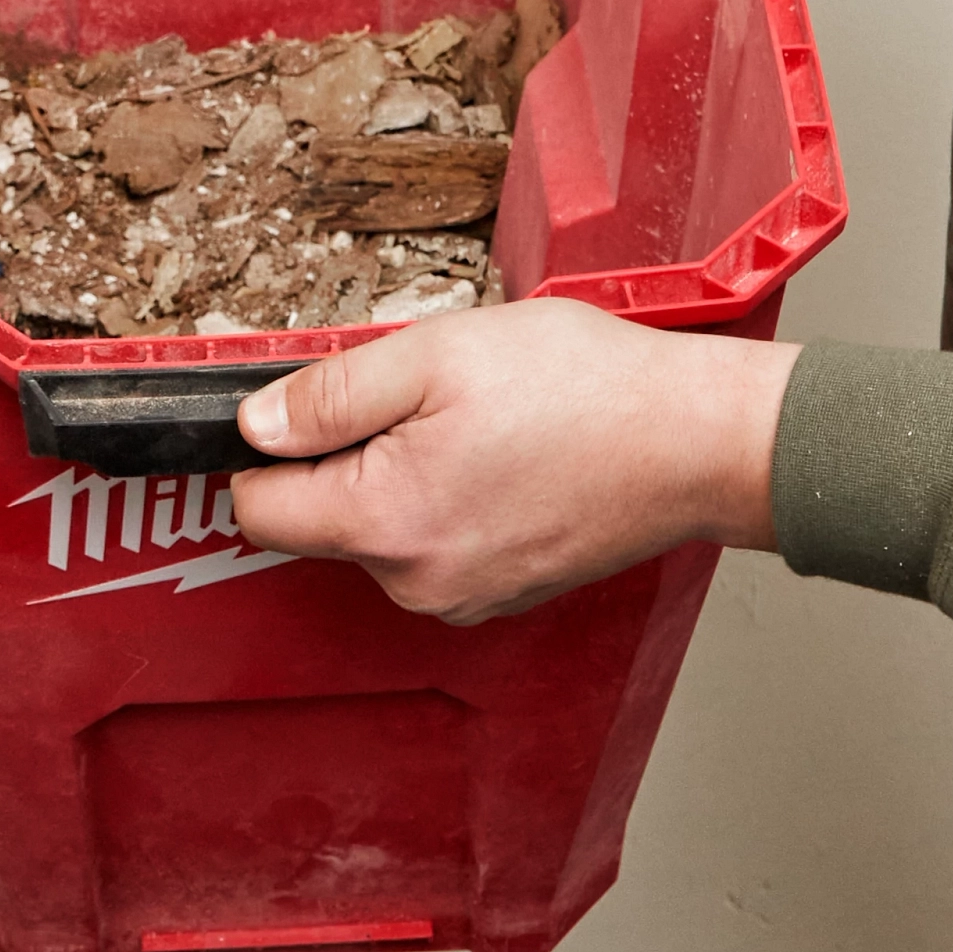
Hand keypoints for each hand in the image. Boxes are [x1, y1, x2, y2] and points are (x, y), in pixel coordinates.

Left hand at [228, 299, 794, 623]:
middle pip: (321, 522)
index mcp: (384, 523)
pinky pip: (436, 547)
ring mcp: (463, 597)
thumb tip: (255, 424)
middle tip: (423, 399)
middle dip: (348, 456)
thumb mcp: (435, 354)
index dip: (264, 450)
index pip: (259, 508)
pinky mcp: (501, 594)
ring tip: (477, 427)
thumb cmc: (585, 390)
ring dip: (403, 478)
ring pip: (381, 534)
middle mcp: (416, 582)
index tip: (301, 410)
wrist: (697, 441)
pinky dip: (451, 503)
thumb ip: (328, 394)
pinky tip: (504, 459)